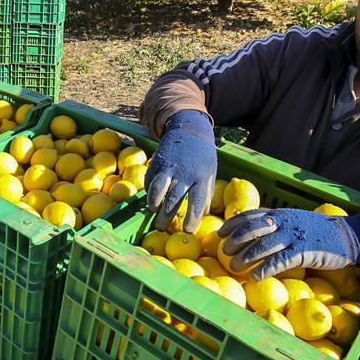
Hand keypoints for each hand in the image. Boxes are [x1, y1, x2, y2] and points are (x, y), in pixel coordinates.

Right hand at [146, 110, 216, 232]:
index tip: (188, 230)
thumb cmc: (202, 155)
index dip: (192, 217)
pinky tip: (151, 198)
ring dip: (153, 203)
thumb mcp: (211, 171)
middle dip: (166, 217)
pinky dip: (148, 190)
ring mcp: (169, 167)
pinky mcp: (157, 162)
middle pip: (173, 199)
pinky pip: (150, 180)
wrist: (189, 129)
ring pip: (157, 189)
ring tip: (153, 211)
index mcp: (201, 177)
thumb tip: (203, 213)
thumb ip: (208, 192)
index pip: (197, 201)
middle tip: (161, 228)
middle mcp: (184, 173)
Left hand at [217, 208, 359, 279]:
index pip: (251, 215)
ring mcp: (294, 236)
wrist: (347, 236)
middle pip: (253, 228)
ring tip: (234, 267)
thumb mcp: (294, 222)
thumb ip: (276, 225)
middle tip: (225, 252)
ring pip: (264, 245)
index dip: (233, 224)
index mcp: (280, 214)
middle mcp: (284, 222)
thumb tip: (252, 234)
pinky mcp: (304, 251)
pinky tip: (255, 277)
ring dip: (246, 257)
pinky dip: (266, 268)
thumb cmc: (317, 232)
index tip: (220, 233)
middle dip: (235, 240)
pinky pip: (281, 260)